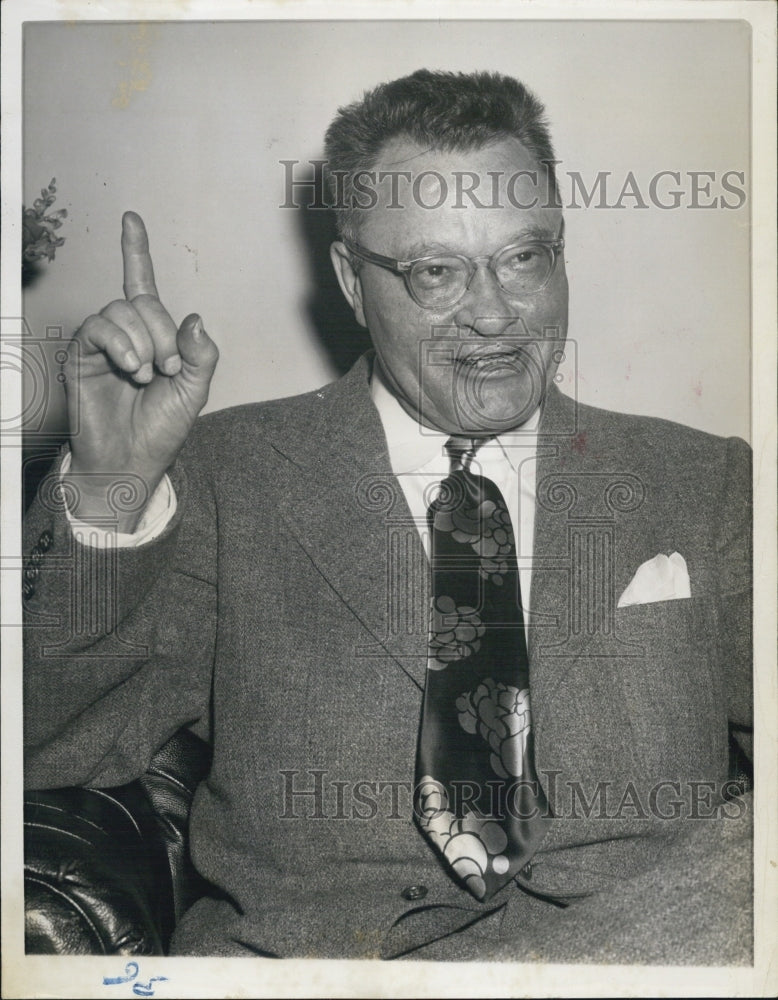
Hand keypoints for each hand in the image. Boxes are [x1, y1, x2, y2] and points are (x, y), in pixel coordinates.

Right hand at [64, 212, 218, 530]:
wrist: (132, 460)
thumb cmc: (161, 428)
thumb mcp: (195, 390)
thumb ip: (201, 355)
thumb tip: (195, 318)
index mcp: (153, 336)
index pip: (142, 284)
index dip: (136, 251)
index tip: (132, 218)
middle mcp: (125, 334)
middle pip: (142, 301)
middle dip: (162, 332)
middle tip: (169, 368)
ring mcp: (102, 344)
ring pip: (120, 312)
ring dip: (143, 342)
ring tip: (148, 375)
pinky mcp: (81, 357)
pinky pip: (98, 328)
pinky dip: (121, 344)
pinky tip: (132, 368)